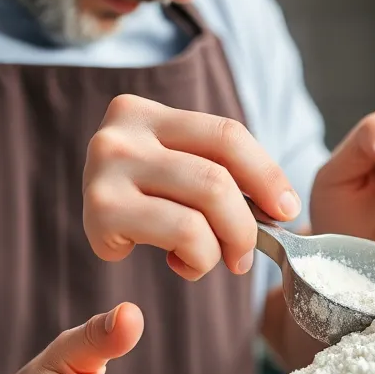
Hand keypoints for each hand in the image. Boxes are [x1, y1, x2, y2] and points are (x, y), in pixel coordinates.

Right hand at [83, 95, 300, 280]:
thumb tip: (284, 208)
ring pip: (197, 218)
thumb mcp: (178, 167)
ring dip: (217, 251)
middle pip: (215, 181)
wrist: (86, 234)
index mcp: (141, 112)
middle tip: (244, 255)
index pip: (226, 135)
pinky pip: (179, 240)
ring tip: (206, 260)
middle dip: (244, 227)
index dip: (267, 175)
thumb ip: (220, 172)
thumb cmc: (146, 199)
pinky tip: (174, 260)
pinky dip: (191, 261)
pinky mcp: (100, 215)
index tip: (288, 209)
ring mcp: (102, 174)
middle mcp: (117, 136)